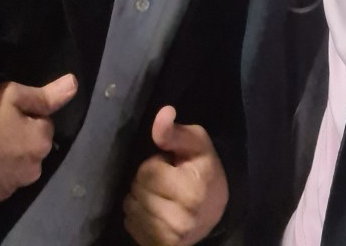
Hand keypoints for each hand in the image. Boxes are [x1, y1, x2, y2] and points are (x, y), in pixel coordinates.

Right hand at [0, 73, 77, 212]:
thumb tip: (74, 85)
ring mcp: (10, 189)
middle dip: (19, 136)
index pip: (44, 123)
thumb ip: (46, 94)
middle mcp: (32, 171)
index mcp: (41, 143)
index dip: (27, 114)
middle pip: (32, 146)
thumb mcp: (12, 95)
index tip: (6, 112)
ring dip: (6, 156)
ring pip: (16, 165)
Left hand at [123, 106, 227, 245]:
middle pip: (137, 189)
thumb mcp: (197, 143)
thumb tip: (163, 113)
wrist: (215, 210)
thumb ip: (175, 131)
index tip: (171, 166)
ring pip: (131, 207)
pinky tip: (154, 208)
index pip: (147, 172)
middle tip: (166, 180)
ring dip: (140, 196)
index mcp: (191, 192)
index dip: (156, 163)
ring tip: (160, 194)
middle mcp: (180, 220)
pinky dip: (137, 213)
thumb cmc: (204, 170)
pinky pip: (130, 223)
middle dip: (146, 180)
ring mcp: (169, 238)